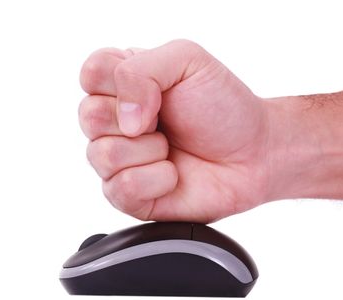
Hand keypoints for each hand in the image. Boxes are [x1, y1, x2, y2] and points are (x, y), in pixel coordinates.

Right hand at [78, 40, 269, 222]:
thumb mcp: (188, 60)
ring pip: (101, 155)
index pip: (90, 72)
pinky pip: (120, 188)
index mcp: (124, 83)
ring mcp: (119, 160)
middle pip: (88, 116)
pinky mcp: (128, 196)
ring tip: (171, 148)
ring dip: (149, 151)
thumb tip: (123, 118)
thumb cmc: (224, 106)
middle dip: (138, 119)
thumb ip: (141, 69)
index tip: (158, 91)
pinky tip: (173, 174)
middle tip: (166, 121)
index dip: (120, 83)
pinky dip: (156, 180)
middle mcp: (116, 121)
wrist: (254, 153)